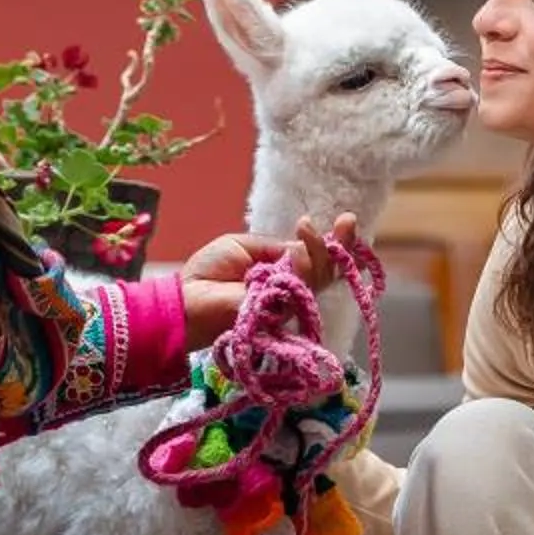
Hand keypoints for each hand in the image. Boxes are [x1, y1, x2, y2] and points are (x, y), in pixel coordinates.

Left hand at [176, 214, 360, 348]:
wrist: (186, 300)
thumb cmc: (207, 273)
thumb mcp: (243, 246)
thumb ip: (276, 247)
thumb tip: (305, 245)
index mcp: (281, 271)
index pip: (316, 259)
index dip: (334, 242)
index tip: (346, 220)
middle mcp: (289, 289)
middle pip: (327, 270)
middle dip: (340, 244)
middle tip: (347, 221)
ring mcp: (288, 304)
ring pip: (319, 278)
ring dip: (319, 250)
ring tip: (307, 229)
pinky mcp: (281, 314)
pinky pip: (302, 288)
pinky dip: (305, 265)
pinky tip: (301, 246)